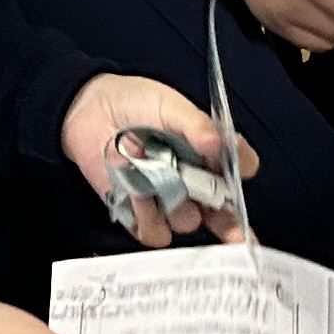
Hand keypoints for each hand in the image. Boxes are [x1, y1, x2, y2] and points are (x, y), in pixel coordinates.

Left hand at [59, 75, 257, 245]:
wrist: (90, 110)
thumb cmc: (134, 102)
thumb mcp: (169, 105)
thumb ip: (195, 124)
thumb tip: (218, 143)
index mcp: (208, 152)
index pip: (240, 167)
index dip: (243, 171)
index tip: (240, 167)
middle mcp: (194, 181)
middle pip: (225, 213)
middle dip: (231, 224)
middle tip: (231, 224)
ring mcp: (169, 200)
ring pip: (188, 222)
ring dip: (176, 207)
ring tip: (156, 179)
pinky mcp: (141, 215)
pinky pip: (155, 231)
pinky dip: (148, 216)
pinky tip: (138, 193)